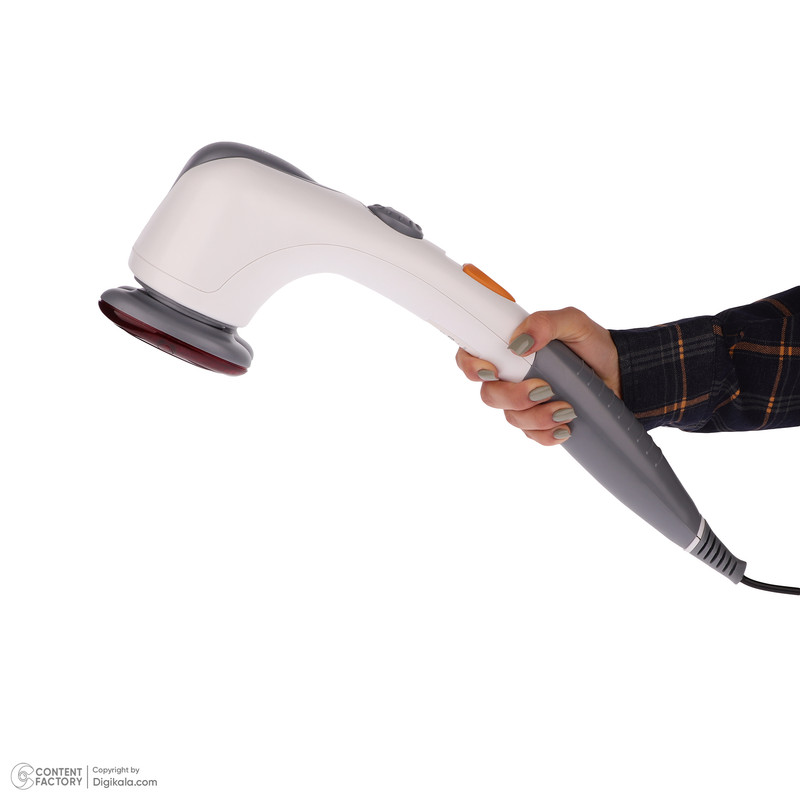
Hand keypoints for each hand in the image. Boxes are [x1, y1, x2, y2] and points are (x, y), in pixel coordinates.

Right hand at [455, 307, 620, 444]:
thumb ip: (545, 323)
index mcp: (510, 348)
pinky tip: (566, 427)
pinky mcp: (539, 423)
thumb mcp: (574, 323)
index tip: (490, 371)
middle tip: (544, 389)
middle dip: (514, 396)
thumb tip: (519, 343)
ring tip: (567, 409)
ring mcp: (523, 402)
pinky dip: (547, 434)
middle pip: (489, 394)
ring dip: (537, 417)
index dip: (470, 366)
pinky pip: (531, 436)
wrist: (622, 376)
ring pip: (511, 418)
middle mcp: (511, 376)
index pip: (470, 355)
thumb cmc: (593, 345)